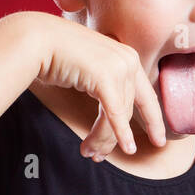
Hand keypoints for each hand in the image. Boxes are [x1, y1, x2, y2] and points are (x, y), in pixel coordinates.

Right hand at [33, 15, 165, 157]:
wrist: (36, 39)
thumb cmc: (56, 55)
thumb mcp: (89, 69)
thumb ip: (104, 84)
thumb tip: (110, 114)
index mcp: (126, 56)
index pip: (145, 95)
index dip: (154, 120)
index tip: (158, 140)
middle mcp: (128, 60)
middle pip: (130, 110)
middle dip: (118, 137)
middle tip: (109, 155)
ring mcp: (119, 67)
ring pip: (120, 116)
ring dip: (104, 139)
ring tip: (91, 153)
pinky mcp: (106, 78)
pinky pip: (114, 115)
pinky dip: (119, 134)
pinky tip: (125, 149)